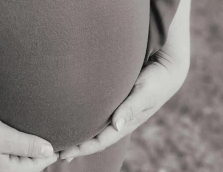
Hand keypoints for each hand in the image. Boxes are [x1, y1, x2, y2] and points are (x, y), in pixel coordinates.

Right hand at [0, 88, 58, 171]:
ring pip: (6, 159)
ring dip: (17, 149)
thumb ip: (27, 144)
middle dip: (33, 154)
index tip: (59, 146)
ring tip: (27, 137)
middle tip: (46, 141)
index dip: (47, 154)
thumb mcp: (3, 137)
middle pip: (20, 164)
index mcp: (4, 171)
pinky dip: (3, 146)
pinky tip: (2, 135)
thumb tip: (48, 150)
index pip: (34, 166)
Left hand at [58, 49, 189, 160]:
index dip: (83, 148)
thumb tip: (117, 126)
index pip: (101, 140)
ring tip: (62, 138)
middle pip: (96, 138)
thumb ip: (131, 107)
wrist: (166, 69)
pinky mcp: (117, 100)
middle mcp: (120, 119)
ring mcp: (118, 111)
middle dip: (77, 146)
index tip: (65, 153)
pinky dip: (87, 119)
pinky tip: (77, 117)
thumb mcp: (144, 93)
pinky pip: (99, 114)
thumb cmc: (156, 81)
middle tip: (56, 151)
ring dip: (81, 134)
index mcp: (126, 122)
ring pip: (96, 127)